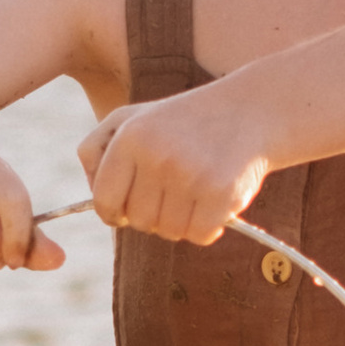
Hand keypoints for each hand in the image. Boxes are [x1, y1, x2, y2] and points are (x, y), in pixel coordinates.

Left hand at [78, 87, 270, 243]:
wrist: (252, 110)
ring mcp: (190, 174)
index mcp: (130, 136)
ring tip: (195, 192)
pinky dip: (207, 228)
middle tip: (171, 194)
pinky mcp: (221, 193)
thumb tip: (91, 193)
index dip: (113, 213)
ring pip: (169, 232)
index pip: (104, 200)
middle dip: (152, 215)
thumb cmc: (184, 121)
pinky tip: (215, 202)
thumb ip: (96, 149)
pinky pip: (200, 235)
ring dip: (181, 222)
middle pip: (138, 221)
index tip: (126, 211)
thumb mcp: (132, 117)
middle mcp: (157, 154)